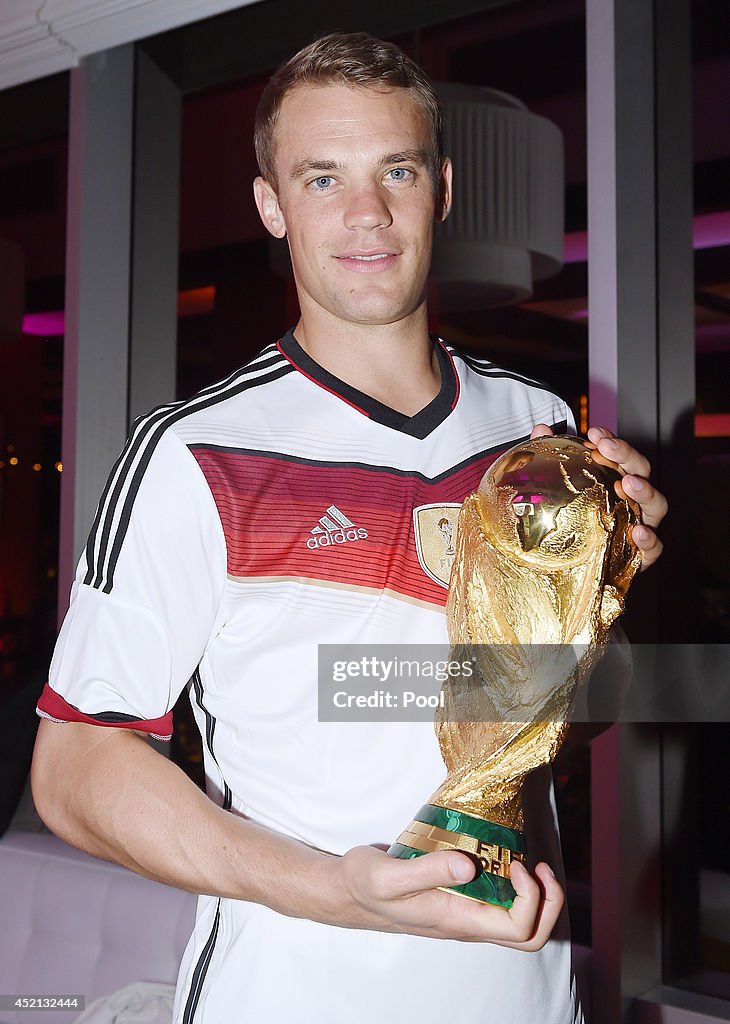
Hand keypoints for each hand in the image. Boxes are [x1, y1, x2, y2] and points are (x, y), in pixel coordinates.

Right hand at [335, 845, 563, 949]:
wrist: (347, 891)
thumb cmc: (364, 885)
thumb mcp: (389, 876)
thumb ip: (428, 871)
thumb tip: (470, 866)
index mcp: (457, 922)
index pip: (517, 929)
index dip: (530, 899)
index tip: (514, 864)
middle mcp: (468, 923)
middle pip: (530, 934)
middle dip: (548, 902)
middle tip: (537, 865)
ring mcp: (466, 913)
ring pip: (520, 921)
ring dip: (536, 894)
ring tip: (526, 859)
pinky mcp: (460, 898)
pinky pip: (501, 901)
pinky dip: (514, 882)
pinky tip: (501, 853)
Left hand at [530, 423, 667, 570]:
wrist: (575, 568)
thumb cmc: (571, 524)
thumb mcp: (556, 490)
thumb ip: (551, 459)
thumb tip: (541, 429)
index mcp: (617, 481)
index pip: (620, 455)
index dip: (611, 441)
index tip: (595, 433)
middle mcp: (633, 500)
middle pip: (640, 471)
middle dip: (626, 455)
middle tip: (607, 447)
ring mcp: (642, 525)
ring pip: (656, 504)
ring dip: (645, 490)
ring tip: (628, 483)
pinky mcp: (642, 555)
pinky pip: (654, 548)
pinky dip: (650, 539)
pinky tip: (638, 532)